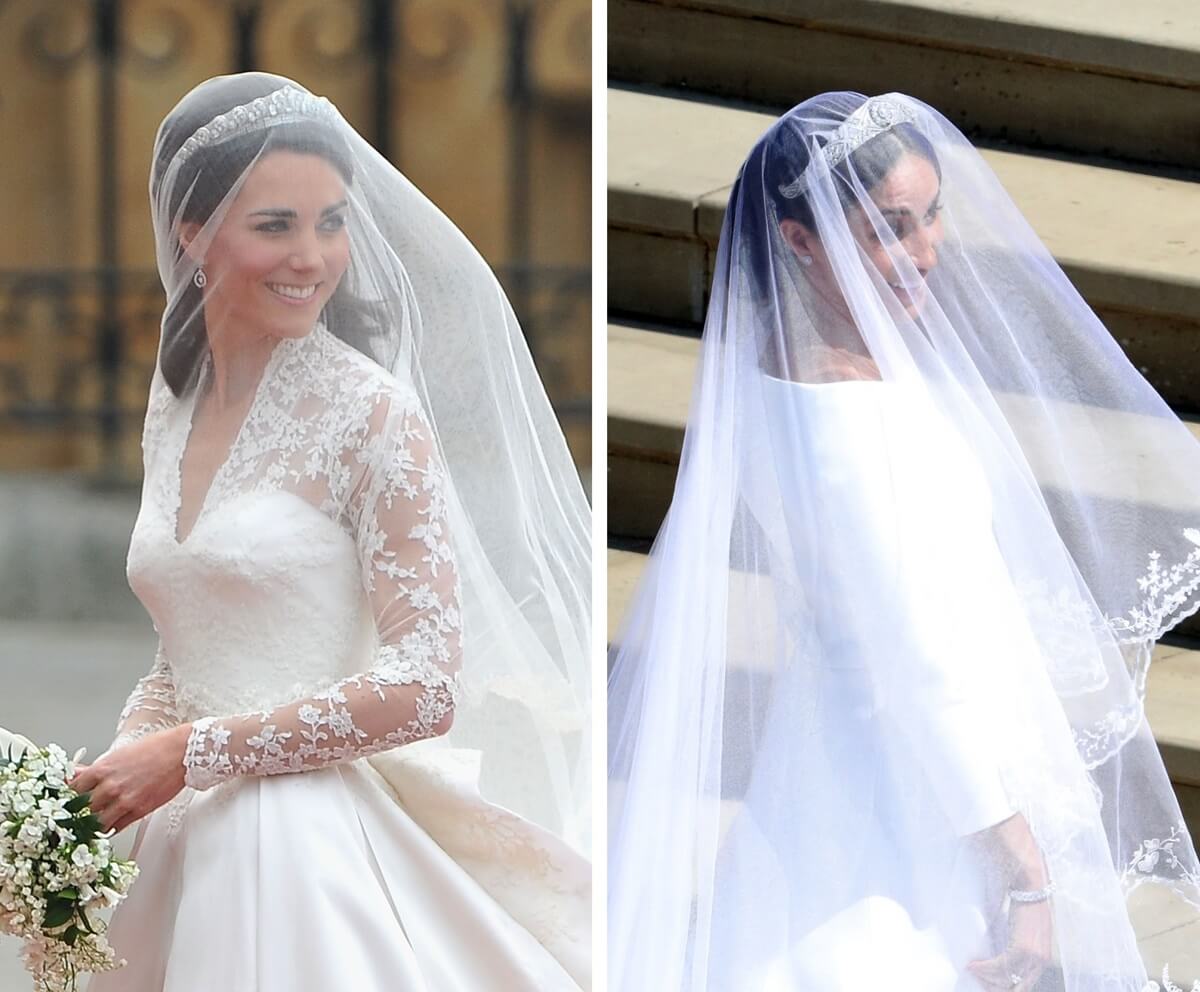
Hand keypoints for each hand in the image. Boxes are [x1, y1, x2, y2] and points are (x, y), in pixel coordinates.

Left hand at [68, 723, 191, 833]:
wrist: (180, 752)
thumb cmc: (153, 748)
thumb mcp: (118, 754)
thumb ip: (95, 768)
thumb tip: (75, 774)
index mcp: (102, 769)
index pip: (73, 791)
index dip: (70, 797)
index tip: (70, 801)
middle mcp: (110, 787)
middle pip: (82, 809)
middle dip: (80, 813)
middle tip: (79, 815)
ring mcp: (124, 801)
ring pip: (97, 823)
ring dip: (94, 824)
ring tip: (94, 822)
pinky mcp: (139, 810)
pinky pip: (116, 828)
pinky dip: (110, 828)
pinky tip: (110, 824)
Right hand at [967, 899, 1052, 990]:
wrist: (1030, 888)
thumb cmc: (1026, 905)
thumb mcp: (1027, 932)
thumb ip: (1020, 948)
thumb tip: (1000, 958)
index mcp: (1043, 960)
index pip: (1025, 985)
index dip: (1005, 987)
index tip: (988, 985)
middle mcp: (1041, 962)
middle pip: (1017, 987)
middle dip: (995, 987)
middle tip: (979, 983)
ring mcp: (1033, 956)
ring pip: (1006, 978)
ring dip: (985, 976)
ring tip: (971, 969)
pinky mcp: (1022, 949)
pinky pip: (1000, 966)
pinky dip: (984, 967)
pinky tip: (973, 965)